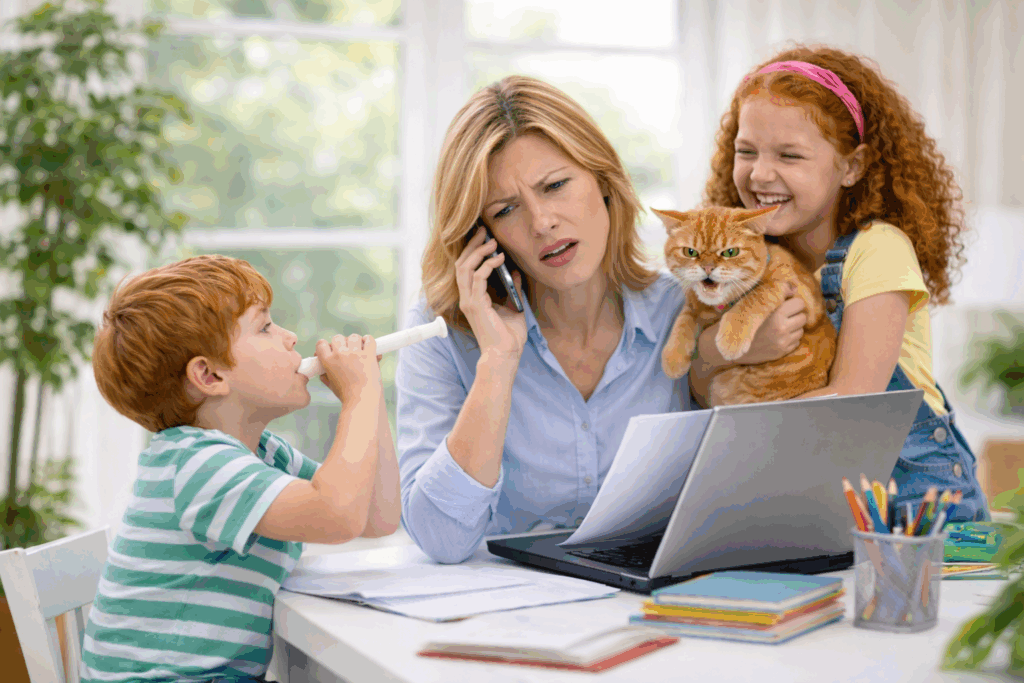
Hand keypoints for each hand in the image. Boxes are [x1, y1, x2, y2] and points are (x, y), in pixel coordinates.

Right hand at [315, 334, 381, 402]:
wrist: (362, 400)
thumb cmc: (347, 395)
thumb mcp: (332, 386)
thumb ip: (326, 377)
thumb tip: (322, 373)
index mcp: (328, 361)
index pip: (321, 344)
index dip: (326, 345)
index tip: (332, 350)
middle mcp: (340, 354)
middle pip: (338, 337)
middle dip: (342, 343)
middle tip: (347, 351)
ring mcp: (355, 353)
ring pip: (354, 337)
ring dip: (356, 341)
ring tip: (359, 349)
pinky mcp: (369, 354)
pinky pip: (369, 339)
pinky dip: (369, 340)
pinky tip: (369, 345)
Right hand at [455, 225, 527, 360]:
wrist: (505, 355)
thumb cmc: (509, 337)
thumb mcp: (514, 306)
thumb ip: (513, 289)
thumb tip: (517, 272)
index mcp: (473, 298)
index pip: (467, 269)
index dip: (473, 252)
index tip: (486, 238)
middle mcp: (467, 298)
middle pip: (462, 263)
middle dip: (472, 245)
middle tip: (483, 231)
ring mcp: (469, 301)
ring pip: (465, 267)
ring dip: (478, 251)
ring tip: (491, 241)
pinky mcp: (475, 304)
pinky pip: (477, 277)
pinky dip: (487, 265)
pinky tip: (500, 258)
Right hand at [735, 282, 806, 364]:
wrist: (731, 347)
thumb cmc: (741, 322)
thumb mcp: (753, 305)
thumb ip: (773, 296)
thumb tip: (794, 288)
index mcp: (776, 313)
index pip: (800, 303)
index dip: (794, 303)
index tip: (787, 304)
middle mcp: (782, 328)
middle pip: (803, 317)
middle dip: (795, 315)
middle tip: (785, 316)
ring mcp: (783, 342)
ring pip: (801, 330)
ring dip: (793, 328)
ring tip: (780, 327)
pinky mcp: (782, 352)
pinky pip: (796, 342)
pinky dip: (790, 339)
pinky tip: (778, 337)